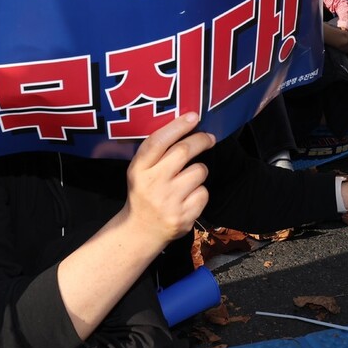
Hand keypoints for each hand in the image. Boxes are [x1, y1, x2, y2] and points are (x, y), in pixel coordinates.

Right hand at [122, 113, 215, 248]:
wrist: (141, 231)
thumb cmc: (145, 192)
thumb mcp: (140, 171)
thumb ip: (157, 151)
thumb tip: (187, 123)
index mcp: (139, 169)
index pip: (158, 141)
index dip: (178, 126)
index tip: (194, 116)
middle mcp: (152, 183)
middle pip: (183, 151)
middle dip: (200, 140)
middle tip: (209, 137)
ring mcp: (168, 201)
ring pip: (199, 172)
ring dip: (199, 171)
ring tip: (188, 179)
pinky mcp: (183, 216)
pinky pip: (204, 193)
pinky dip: (200, 193)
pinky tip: (188, 198)